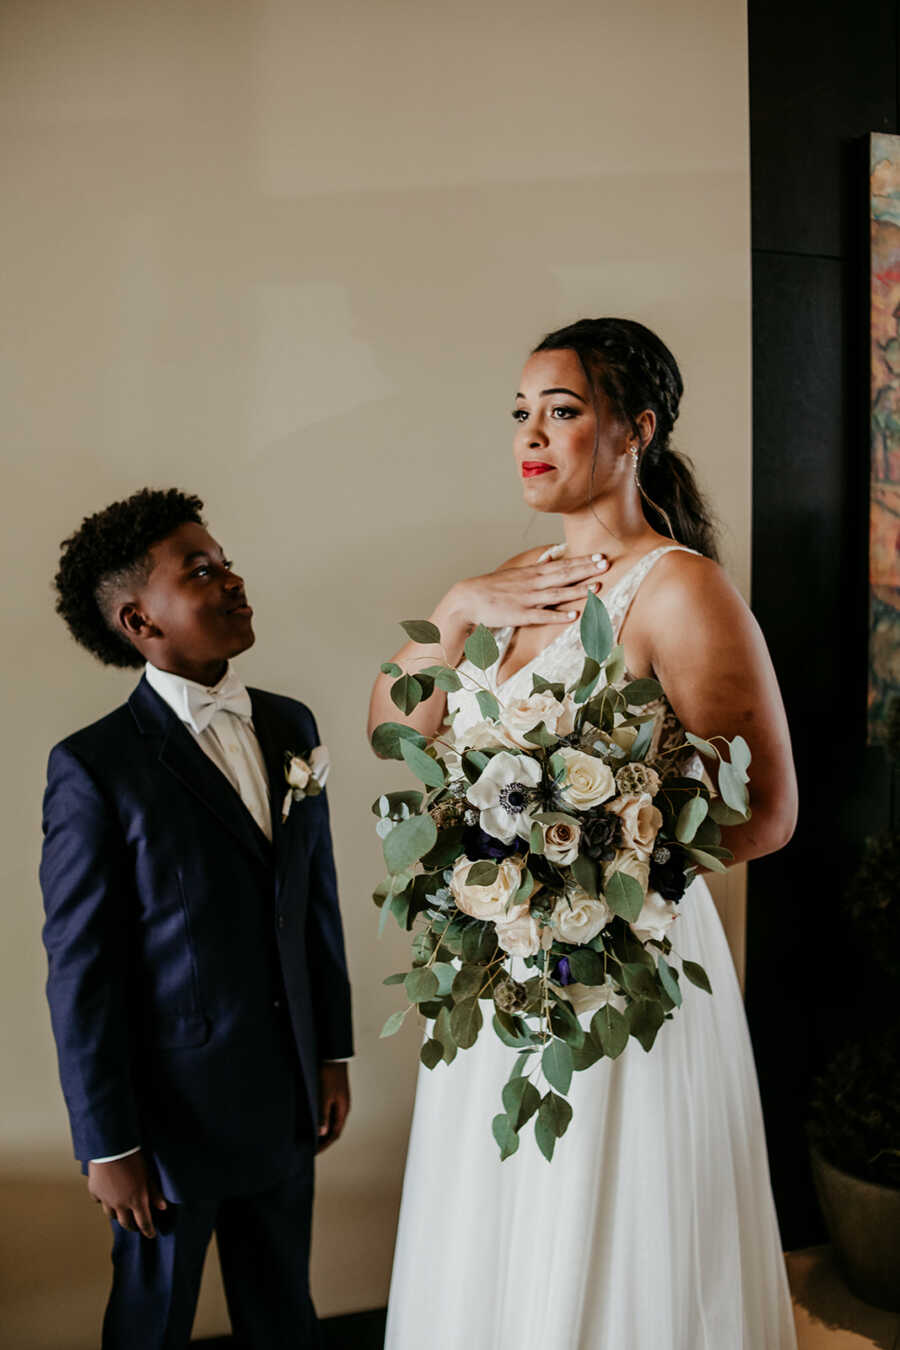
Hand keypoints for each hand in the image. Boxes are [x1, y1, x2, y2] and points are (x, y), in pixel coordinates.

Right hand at [87, 1150, 167, 1237]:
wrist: (111, 1148)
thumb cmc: (133, 1158)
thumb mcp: (148, 1174)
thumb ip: (154, 1192)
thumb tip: (162, 1207)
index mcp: (136, 1200)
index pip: (144, 1222)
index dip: (148, 1230)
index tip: (151, 1234)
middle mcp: (120, 1204)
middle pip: (126, 1222)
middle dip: (132, 1226)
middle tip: (136, 1226)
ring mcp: (106, 1199)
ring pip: (111, 1214)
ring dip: (118, 1215)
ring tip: (121, 1213)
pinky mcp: (95, 1191)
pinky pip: (99, 1201)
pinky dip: (103, 1201)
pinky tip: (106, 1197)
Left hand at [317, 1062, 350, 1151]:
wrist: (333, 1056)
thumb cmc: (329, 1074)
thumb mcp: (324, 1096)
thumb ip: (323, 1114)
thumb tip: (322, 1133)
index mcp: (343, 1110)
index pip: (335, 1134)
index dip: (325, 1144)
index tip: (314, 1152)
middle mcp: (343, 1107)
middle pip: (334, 1129)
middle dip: (323, 1140)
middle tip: (311, 1147)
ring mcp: (339, 1101)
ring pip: (331, 1121)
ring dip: (323, 1130)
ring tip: (310, 1137)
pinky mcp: (334, 1095)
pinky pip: (329, 1113)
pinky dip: (322, 1120)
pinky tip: (313, 1120)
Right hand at [443, 553, 608, 631]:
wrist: (468, 599)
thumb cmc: (493, 589)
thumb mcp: (516, 575)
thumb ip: (535, 571)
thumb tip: (550, 561)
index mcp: (533, 573)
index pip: (562, 564)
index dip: (582, 561)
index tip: (600, 556)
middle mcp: (533, 583)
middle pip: (564, 574)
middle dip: (586, 569)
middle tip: (606, 563)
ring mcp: (527, 599)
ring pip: (557, 593)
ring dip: (578, 590)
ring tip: (597, 586)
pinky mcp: (520, 615)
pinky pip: (542, 615)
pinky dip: (558, 615)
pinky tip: (574, 615)